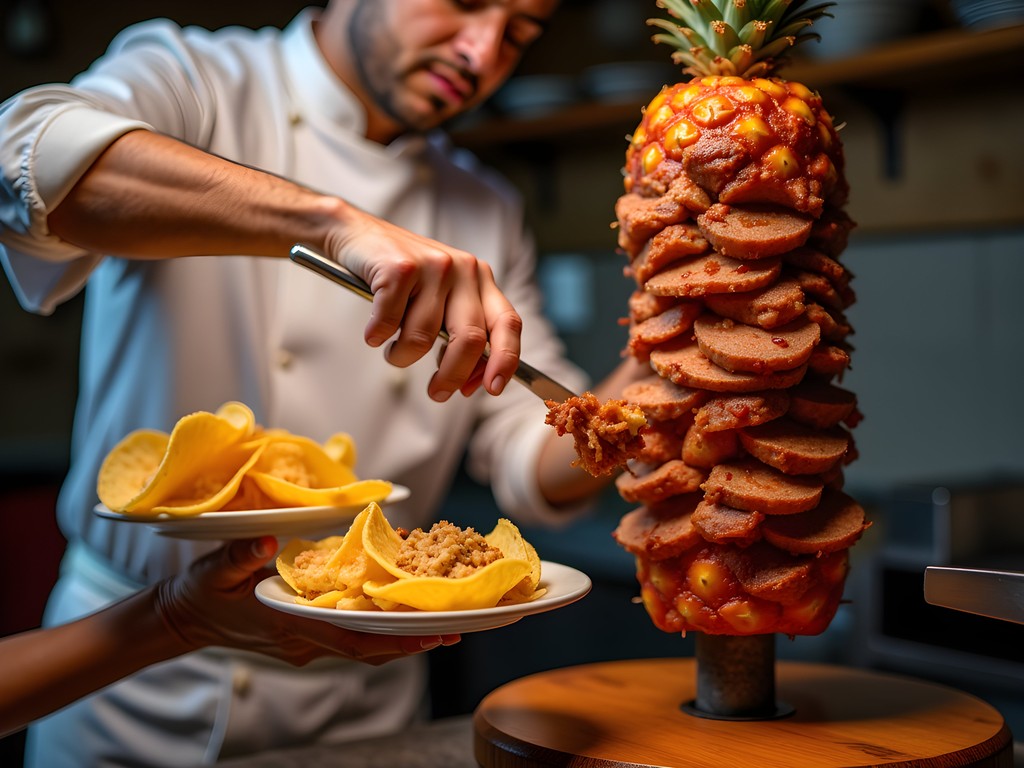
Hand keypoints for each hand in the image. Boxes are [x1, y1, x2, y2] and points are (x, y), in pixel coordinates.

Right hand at [155, 537, 459, 665]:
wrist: (181, 620)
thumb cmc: (201, 592)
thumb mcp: (214, 570)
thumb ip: (239, 556)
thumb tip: (266, 541)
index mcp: (288, 625)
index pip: (350, 639)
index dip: (391, 639)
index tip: (428, 634)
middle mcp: (303, 642)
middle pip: (367, 649)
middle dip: (409, 642)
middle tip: (452, 632)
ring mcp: (304, 645)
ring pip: (360, 647)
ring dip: (397, 638)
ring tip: (438, 627)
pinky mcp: (303, 638)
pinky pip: (347, 639)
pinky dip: (374, 629)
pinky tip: (395, 614)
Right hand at [325, 210, 521, 401]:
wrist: (356, 233)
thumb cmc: (400, 275)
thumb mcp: (440, 298)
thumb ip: (459, 331)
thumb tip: (469, 381)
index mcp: (480, 279)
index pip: (508, 322)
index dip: (506, 359)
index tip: (493, 388)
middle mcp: (464, 269)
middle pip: (470, 339)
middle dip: (452, 376)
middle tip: (436, 393)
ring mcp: (433, 266)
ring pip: (423, 337)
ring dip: (402, 357)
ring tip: (393, 350)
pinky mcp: (400, 267)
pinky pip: (390, 323)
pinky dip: (378, 336)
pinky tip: (373, 333)